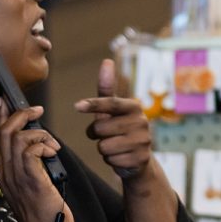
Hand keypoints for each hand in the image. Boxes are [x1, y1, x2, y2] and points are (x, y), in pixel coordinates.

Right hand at [0, 99, 71, 221]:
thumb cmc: (44, 207)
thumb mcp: (33, 180)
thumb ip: (30, 162)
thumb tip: (37, 143)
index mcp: (5, 169)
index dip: (2, 113)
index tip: (6, 98)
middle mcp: (6, 170)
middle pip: (5, 130)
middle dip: (21, 114)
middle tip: (38, 110)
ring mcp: (16, 175)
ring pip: (16, 137)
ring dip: (38, 133)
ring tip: (52, 144)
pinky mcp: (30, 179)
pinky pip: (31, 151)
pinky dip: (43, 145)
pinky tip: (53, 153)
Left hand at [74, 58, 152, 178]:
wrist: (139, 157)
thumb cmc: (120, 129)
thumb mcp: (112, 110)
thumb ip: (107, 88)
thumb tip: (107, 61)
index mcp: (134, 106)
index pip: (110, 103)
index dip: (93, 104)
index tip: (77, 106)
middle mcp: (141, 122)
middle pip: (101, 127)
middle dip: (96, 133)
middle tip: (106, 134)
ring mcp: (143, 141)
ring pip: (104, 146)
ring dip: (103, 148)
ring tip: (115, 146)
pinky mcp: (141, 159)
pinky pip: (111, 160)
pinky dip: (111, 160)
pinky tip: (120, 156)